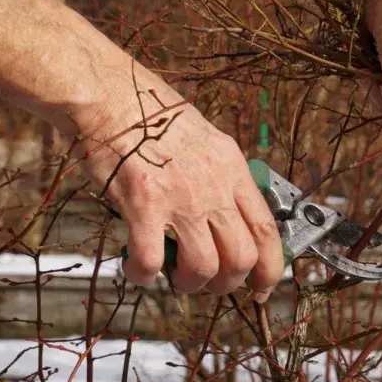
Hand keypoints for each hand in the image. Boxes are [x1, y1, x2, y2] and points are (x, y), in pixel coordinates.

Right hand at [76, 86, 284, 299]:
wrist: (111, 96)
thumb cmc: (153, 118)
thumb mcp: (209, 142)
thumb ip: (224, 179)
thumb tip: (232, 217)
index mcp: (233, 171)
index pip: (267, 230)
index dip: (270, 266)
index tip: (262, 284)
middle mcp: (214, 186)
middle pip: (241, 256)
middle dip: (228, 283)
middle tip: (210, 282)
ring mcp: (180, 197)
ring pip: (204, 266)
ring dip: (191, 283)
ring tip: (177, 277)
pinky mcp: (142, 204)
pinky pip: (151, 259)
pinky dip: (146, 274)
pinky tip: (140, 270)